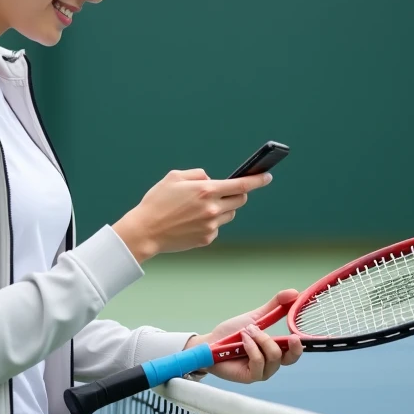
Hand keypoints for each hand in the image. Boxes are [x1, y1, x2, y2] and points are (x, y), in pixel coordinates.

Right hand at [113, 169, 272, 262]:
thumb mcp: (174, 177)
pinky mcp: (206, 239)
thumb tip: (212, 180)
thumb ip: (198, 175)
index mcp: (206, 190)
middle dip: (238, 194)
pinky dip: (211, 223)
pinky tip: (192, 222)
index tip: (267, 176)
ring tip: (201, 208)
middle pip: (240, 200)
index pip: (241, 185)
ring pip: (229, 214)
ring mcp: (210, 226)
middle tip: (228, 191)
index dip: (257, 180)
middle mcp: (212, 209)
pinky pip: (217, 228)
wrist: (145, 231)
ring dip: (223, 208)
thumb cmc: (157, 201)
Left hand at [184, 289, 303, 383]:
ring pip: (274, 356)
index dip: (300, 343)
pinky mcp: (251, 376)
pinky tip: (242, 340)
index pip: (295, 351)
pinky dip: (251, 347)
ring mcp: (262, 371)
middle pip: (291, 358)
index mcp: (275, 349)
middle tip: (290, 336)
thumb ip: (275, 305)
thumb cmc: (232, 333)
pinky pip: (259, 362)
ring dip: (261, 339)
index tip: (298, 331)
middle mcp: (271, 362)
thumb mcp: (256, 317)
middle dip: (291, 346)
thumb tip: (295, 292)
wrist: (211, 343)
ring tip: (247, 332)